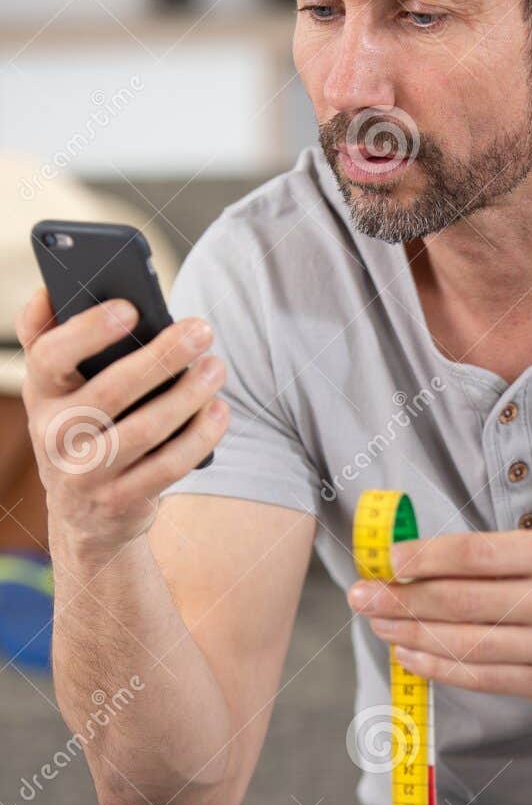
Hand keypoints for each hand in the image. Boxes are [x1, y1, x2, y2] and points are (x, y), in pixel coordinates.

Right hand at [16, 286, 228, 557]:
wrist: (82, 514)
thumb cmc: (79, 427)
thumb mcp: (54, 389)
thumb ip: (47, 337)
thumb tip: (50, 290)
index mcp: (39, 394)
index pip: (50, 356)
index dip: (88, 331)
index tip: (131, 308)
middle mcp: (55, 434)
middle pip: (112, 389)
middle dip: (163, 356)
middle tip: (201, 330)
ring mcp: (86, 473)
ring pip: (147, 428)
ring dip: (190, 394)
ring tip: (216, 367)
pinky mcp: (121, 501)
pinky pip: (168, 465)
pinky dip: (199, 436)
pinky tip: (219, 410)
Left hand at [346, 527, 531, 701]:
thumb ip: (490, 556)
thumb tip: (411, 561)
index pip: (477, 555)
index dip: (426, 558)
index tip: (388, 560)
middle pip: (463, 602)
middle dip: (402, 599)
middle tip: (362, 595)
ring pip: (466, 643)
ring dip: (410, 634)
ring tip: (378, 622)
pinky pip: (479, 677)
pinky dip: (436, 666)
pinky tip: (407, 654)